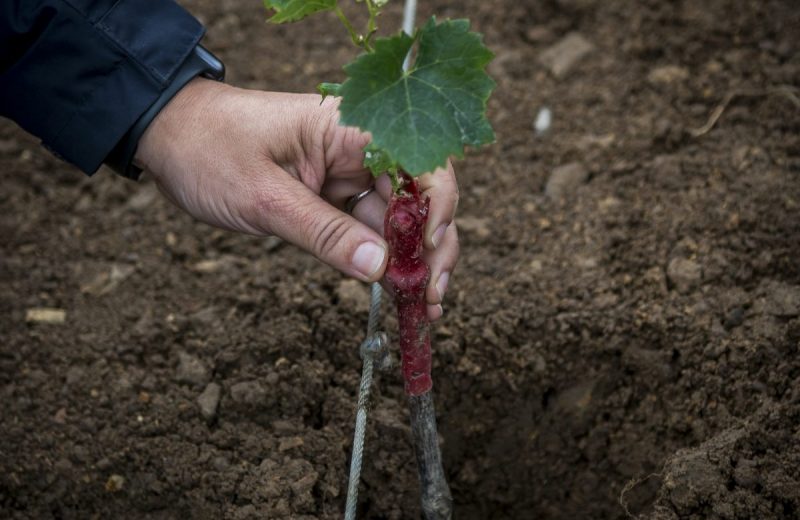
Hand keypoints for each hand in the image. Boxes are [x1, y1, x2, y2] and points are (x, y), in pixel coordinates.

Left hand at [135, 78, 458, 320]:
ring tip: (423, 306)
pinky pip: (367, 232)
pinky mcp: (331, 199)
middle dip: (431, 246)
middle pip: (417, 197)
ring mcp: (346, 176)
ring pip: (396, 221)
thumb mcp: (264, 196)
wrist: (167, 138)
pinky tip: (399, 292)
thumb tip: (381, 268)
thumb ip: (324, 232)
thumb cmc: (210, 148)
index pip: (420, 162)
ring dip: (411, 262)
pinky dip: (383, 262)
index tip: (430, 249)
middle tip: (432, 295)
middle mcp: (359, 149)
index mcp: (351, 128)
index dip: (438, 206)